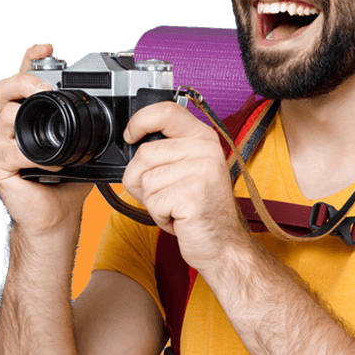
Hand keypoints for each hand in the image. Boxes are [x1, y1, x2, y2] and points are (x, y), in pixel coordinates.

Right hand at [0, 44, 92, 235]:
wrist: (56, 217)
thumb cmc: (67, 182)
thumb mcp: (84, 149)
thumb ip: (92, 130)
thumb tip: (121, 116)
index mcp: (31, 116)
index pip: (25, 81)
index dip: (31, 60)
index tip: (45, 48)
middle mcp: (10, 125)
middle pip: (5, 90)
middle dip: (23, 82)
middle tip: (43, 88)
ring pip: (5, 116)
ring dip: (30, 121)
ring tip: (54, 133)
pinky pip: (10, 150)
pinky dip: (32, 155)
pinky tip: (50, 164)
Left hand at [121, 100, 246, 270]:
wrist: (223, 244)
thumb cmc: (201, 210)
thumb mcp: (189, 170)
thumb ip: (168, 151)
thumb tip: (132, 143)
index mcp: (204, 139)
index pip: (166, 111)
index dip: (140, 121)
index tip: (131, 136)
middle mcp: (206, 151)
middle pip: (145, 153)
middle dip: (142, 180)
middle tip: (165, 195)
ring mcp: (202, 172)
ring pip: (146, 180)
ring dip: (153, 202)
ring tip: (176, 207)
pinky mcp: (192, 196)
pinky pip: (153, 202)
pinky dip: (159, 216)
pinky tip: (179, 218)